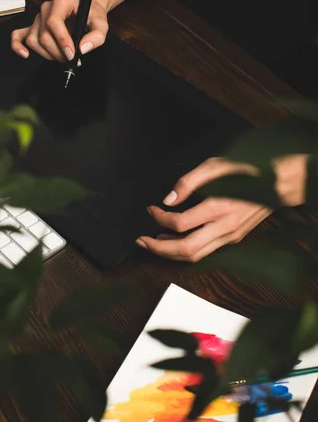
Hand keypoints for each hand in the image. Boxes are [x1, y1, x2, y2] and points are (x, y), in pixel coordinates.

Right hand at [11, 0, 108, 61]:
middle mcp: (47, 8)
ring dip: (47, 54)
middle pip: (43, 35)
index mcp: (61, 1)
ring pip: (34, 40)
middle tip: (71, 60)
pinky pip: (18, 35)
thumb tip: (82, 49)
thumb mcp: (101, 24)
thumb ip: (96, 36)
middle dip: (57, 52)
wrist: (88, 12)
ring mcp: (38, 18)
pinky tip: (25, 54)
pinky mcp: (33, 27)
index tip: (72, 54)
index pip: (54, 22)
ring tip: (62, 57)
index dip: (62, 41)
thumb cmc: (92, 16)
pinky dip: (17, 45)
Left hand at [136, 154, 307, 261]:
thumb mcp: (215, 165)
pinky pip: (205, 251)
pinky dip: (186, 250)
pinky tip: (175, 240)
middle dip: (158, 248)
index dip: (159, 218)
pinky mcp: (233, 239)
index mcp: (219, 207)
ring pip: (195, 256)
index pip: (180, 223)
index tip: (151, 210)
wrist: (278, 182)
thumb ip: (189, 182)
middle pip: (185, 249)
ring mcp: (230, 236)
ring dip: (170, 253)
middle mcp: (225, 227)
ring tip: (154, 242)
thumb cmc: (247, 170)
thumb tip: (169, 199)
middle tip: (141, 241)